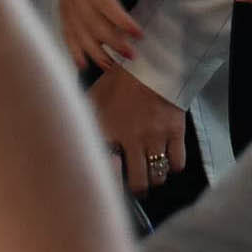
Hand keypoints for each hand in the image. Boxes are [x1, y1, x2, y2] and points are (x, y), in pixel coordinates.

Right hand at [57, 0, 147, 72]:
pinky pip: (65, 31)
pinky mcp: (62, 8)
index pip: (104, 2)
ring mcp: (66, 0)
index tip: (137, 34)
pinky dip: (73, 50)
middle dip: (112, 42)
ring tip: (110, 64)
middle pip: (92, 22)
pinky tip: (83, 63)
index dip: (121, 21)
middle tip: (130, 54)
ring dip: (95, 51)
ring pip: (78, 31)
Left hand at [85, 66, 189, 194]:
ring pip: (157, 176)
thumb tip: (74, 142)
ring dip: (153, 178)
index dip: (111, 183)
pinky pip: (177, 163)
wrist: (147, 63)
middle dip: (137, 188)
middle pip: (138, 183)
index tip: (113, 182)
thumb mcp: (92, 101)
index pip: (108, 172)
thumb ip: (85, 124)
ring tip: (150, 172)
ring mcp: (155, 137)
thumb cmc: (116, 83)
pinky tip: (166, 160)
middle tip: (136, 185)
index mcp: (109, 132)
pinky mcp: (175, 132)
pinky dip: (172, 166)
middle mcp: (132, 139)